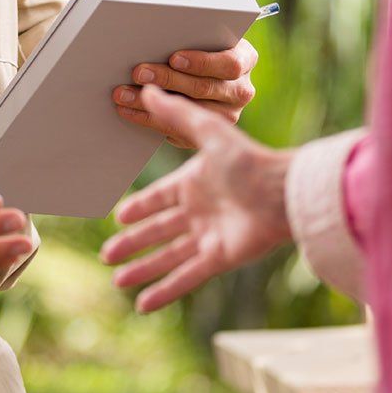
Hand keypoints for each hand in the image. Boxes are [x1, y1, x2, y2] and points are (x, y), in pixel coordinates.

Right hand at [99, 86, 292, 312]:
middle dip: (132, 243)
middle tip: (107, 254)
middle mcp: (200, 211)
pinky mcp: (219, 260)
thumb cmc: (249, 160)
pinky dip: (165, 291)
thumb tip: (147, 88)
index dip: (139, 207)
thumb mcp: (208, 131)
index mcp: (195, 183)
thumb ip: (176, 114)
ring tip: (118, 281)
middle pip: (158, 231)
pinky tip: (144, 304)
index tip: (118, 217)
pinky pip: (186, 278)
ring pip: (167, 257)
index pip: (159, 199)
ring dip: (143, 269)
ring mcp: (209, 237)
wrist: (283, 193)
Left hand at [114, 38, 258, 143]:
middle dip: (167, 79)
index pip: (230, 64)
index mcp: (245, 59)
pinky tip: (129, 111)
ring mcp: (228, 114)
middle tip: (139, 72)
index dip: (202, 62)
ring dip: (152, 103)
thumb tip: (153, 34)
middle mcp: (241, 89)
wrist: (204, 71)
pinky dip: (149, 119)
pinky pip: (178, 130)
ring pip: (190, 112)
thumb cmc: (200, 45)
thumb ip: (189, 35)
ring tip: (125, 94)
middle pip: (205, 88)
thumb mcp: (203, 36)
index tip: (174, 58)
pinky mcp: (207, 131)